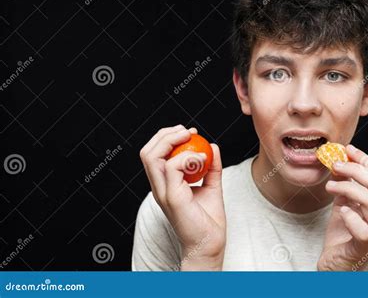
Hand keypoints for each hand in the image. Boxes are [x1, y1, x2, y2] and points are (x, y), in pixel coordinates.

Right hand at [139, 124, 225, 269]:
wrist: (210, 243)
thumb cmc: (209, 219)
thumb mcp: (211, 186)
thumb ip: (211, 166)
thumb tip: (212, 146)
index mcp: (164, 184)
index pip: (153, 154)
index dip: (168, 137)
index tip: (190, 132)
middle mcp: (159, 187)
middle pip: (147, 152)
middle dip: (166, 134)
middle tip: (188, 131)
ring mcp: (163, 192)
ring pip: (152, 157)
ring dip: (172, 141)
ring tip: (191, 138)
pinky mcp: (172, 197)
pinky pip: (172, 168)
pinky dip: (188, 157)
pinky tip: (202, 159)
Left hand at [317, 144, 367, 270]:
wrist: (335, 263)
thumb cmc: (342, 235)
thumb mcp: (343, 203)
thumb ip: (344, 185)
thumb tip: (339, 161)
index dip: (364, 160)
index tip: (347, 149)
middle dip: (354, 170)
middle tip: (334, 165)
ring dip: (347, 188)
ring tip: (329, 187)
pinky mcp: (365, 248)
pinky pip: (363, 230)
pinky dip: (351, 217)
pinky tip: (341, 211)